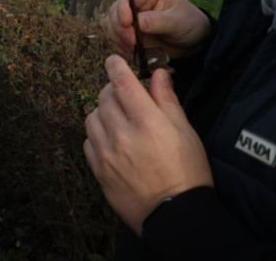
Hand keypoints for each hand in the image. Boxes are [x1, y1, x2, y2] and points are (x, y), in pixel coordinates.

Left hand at [83, 56, 213, 234]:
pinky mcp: (98, 169)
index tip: (112, 60)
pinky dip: (97, 133)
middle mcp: (122, 134)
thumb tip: (158, 74)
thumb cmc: (187, 173)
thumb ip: (167, 100)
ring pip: (92, 116)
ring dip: (102, 111)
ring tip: (118, 117)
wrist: (175, 215)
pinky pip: (88, 140)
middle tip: (123, 94)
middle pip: (104, 97)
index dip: (115, 66)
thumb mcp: (185, 132)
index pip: (122, 82)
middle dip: (112, 89)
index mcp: (147, 122)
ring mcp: (107, 153)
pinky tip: (111, 139)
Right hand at [102, 0, 210, 59]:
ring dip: (118, 38)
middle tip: (132, 41)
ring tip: (133, 48)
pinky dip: (121, 46)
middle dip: (120, 28)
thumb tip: (138, 22)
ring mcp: (130, 18)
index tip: (127, 23)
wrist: (193, 41)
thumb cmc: (189, 23)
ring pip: (110, 25)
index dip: (123, 8)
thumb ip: (158, 21)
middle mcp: (135, 3)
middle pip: (114, 11)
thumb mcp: (178, 22)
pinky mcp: (128, 32)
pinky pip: (115, 38)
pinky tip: (133, 52)